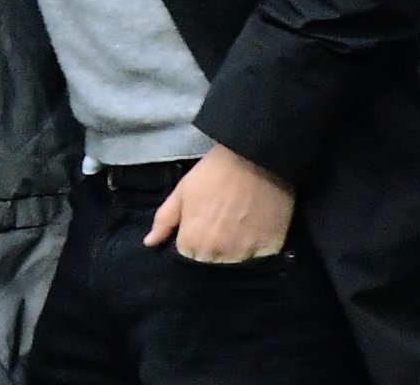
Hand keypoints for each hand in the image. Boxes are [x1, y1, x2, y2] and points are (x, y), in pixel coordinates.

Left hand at [143, 144, 294, 262]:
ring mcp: (245, 254)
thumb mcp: (182, 191)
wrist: (255, 158)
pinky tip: (256, 227)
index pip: (187, 255)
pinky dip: (257, 247)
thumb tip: (150, 243)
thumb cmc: (214, 172)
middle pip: (211, 261)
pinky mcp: (270, 250)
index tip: (201, 223)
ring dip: (234, 249)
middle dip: (212, 246)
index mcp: (192, 242)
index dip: (192, 238)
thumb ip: (165, 221)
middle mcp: (218, 254)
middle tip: (221, 220)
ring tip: (239, 223)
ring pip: (235, 262)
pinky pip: (260, 258)